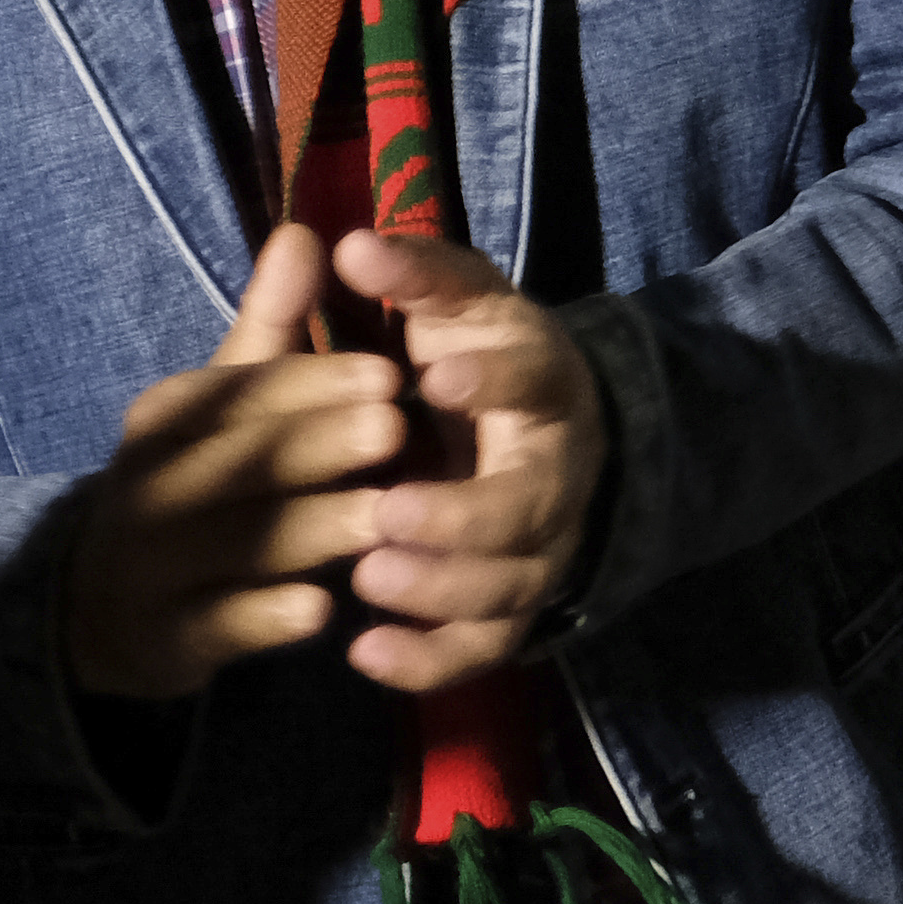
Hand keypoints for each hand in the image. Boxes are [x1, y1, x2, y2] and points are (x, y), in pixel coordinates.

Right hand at [61, 227, 403, 702]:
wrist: (104, 602)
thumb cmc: (196, 476)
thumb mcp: (224, 401)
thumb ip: (272, 324)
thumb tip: (307, 230)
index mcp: (168, 419)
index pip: (242, 395)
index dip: (313, 383)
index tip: (390, 371)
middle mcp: (149, 487)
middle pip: (238, 466)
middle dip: (317, 448)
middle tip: (398, 431)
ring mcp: (150, 568)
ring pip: (235, 546)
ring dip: (309, 531)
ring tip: (385, 517)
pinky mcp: (166, 640)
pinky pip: (217, 627)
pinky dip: (264, 619)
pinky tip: (322, 611)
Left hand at [331, 231, 610, 690]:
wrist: (539, 437)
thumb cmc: (475, 361)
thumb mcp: (457, 307)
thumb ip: (412, 277)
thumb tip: (346, 243)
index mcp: (543, 383)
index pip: (536, 378)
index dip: (498, 380)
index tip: (437, 375)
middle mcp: (556, 471)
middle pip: (532, 505)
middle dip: (463, 516)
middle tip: (386, 513)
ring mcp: (540, 546)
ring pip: (512, 585)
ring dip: (443, 588)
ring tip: (366, 577)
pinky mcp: (511, 607)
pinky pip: (485, 648)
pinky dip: (430, 660)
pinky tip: (366, 654)